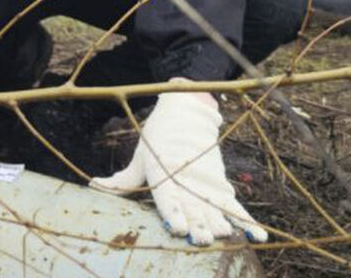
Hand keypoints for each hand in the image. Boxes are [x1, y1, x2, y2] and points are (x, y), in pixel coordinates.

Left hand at [90, 86, 266, 244]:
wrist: (186, 111)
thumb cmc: (158, 137)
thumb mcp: (141, 157)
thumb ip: (123, 179)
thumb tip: (94, 185)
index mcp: (164, 170)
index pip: (168, 195)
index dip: (173, 211)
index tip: (179, 227)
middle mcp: (186, 177)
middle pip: (194, 205)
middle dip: (198, 224)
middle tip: (201, 240)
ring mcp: (205, 180)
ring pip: (214, 206)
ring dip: (220, 223)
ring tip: (224, 237)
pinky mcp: (220, 182)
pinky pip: (235, 204)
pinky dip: (246, 220)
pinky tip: (256, 236)